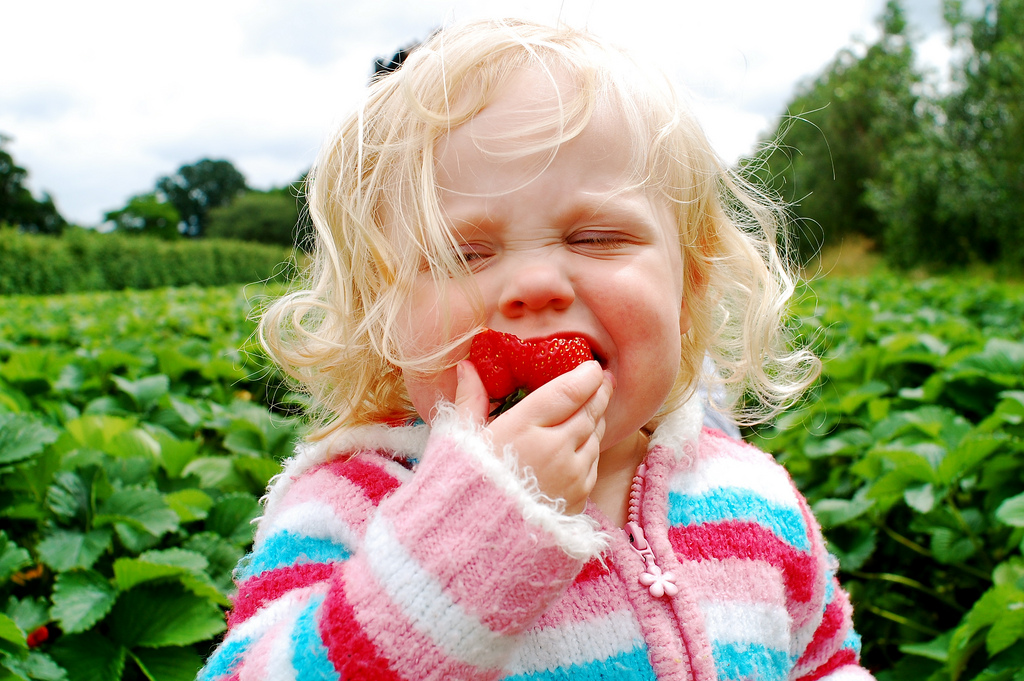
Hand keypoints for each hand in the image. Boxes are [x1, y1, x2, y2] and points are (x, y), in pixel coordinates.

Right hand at [454, 359, 612, 514]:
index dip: (586, 376)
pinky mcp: (578, 499)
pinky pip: (592, 465)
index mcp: (523, 427)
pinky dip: (590, 449)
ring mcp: (570, 476)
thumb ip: (469, 399)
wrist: (473, 546)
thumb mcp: (459, 440)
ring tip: (592, 409)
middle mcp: (554, 448)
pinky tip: (582, 443)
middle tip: (602, 379)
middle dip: (598, 392)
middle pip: (589, 411)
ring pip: (595, 437)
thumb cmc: (461, 488)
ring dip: (596, 420)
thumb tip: (466, 366)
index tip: (591, 366)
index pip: (569, 391)